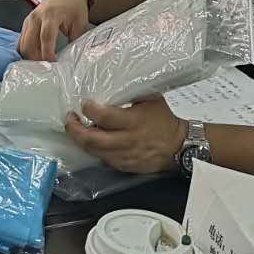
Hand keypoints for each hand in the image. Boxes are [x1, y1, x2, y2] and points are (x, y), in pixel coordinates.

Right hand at [18, 0, 90, 61]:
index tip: (53, 64)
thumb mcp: (79, 23)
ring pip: (23, 44)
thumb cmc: (74, 7)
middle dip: (37, 58)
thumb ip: (73, 40)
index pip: (46, 37)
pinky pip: (21, 41)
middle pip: (30, 43)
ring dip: (30, 56)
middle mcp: (36, 17)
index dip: (48, 53)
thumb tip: (69, 59)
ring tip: (42, 65)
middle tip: (47, 68)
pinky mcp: (26, 23)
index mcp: (51, 15)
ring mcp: (29, 20)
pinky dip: (26, 51)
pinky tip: (35, 57)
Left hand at [65, 98, 186, 174]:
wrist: (183, 144)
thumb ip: (130, 95)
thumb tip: (109, 86)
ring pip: (95, 152)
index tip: (84, 103)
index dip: (89, 109)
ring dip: (82, 141)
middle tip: (70, 118)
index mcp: (134, 121)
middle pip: (92, 139)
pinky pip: (105, 160)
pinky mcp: (127, 166)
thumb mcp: (151, 99)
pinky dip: (95, 151)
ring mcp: (126, 156)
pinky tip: (93, 142)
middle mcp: (127, 140)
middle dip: (75, 129)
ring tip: (77, 129)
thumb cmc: (167, 118)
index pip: (103, 117)